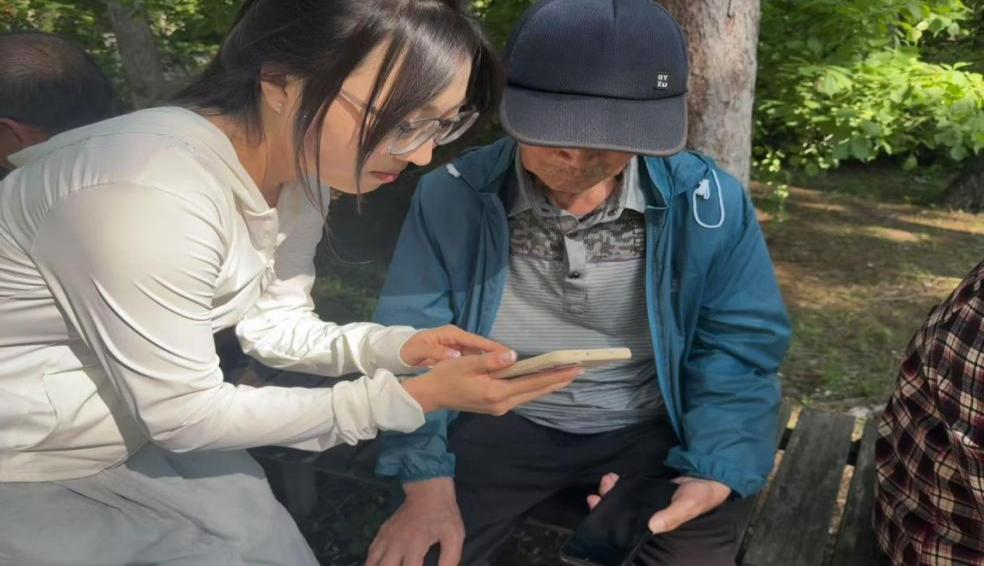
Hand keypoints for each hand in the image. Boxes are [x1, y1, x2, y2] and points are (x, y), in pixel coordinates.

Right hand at [367, 478, 463, 565]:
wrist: (428, 490)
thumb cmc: (443, 514)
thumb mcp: (454, 536)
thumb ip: (450, 560)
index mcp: (414, 546)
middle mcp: (396, 544)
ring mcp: (386, 538)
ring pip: (372, 563)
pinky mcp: (382, 532)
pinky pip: (370, 553)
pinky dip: (371, 564)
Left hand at [400, 325, 508, 366]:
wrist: (399, 353)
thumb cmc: (409, 350)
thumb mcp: (420, 350)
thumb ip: (436, 352)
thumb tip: (455, 356)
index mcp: (452, 334)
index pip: (477, 340)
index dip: (493, 348)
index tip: (509, 356)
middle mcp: (458, 338)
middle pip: (482, 347)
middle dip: (497, 356)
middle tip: (514, 367)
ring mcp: (458, 346)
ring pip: (480, 354)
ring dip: (492, 362)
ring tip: (507, 373)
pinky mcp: (457, 354)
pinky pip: (474, 360)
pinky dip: (483, 367)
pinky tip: (491, 376)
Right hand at [402, 350, 581, 413]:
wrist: (432, 396)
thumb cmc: (447, 376)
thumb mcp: (467, 363)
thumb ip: (492, 360)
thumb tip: (514, 356)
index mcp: (497, 392)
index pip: (532, 383)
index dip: (554, 376)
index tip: (573, 369)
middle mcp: (502, 404)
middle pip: (536, 392)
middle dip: (557, 381)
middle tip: (578, 371)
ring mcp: (499, 408)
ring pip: (529, 396)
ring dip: (547, 386)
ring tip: (565, 376)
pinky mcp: (495, 406)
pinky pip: (521, 397)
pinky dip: (534, 389)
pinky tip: (542, 382)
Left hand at [587, 474, 731, 533]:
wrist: (709, 477)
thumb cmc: (701, 496)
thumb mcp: (688, 506)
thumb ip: (671, 516)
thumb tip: (652, 526)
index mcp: (656, 526)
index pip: (629, 529)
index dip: (611, 520)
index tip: (598, 504)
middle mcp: (649, 517)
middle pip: (621, 515)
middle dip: (606, 504)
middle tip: (598, 492)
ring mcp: (647, 505)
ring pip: (622, 502)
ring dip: (611, 493)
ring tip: (607, 480)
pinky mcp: (648, 493)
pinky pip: (629, 491)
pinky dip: (619, 486)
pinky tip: (614, 478)